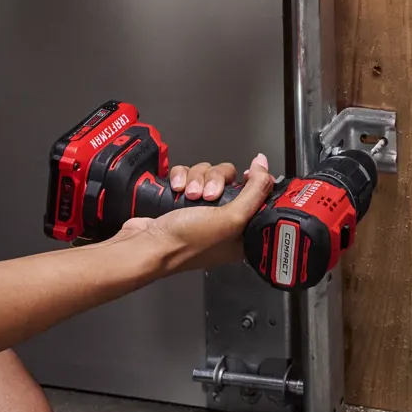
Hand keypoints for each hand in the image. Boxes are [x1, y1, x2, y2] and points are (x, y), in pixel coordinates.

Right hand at [111, 154, 274, 274]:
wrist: (146, 245)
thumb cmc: (188, 242)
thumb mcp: (231, 219)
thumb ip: (255, 191)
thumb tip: (264, 166)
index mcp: (241, 232)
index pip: (257, 196)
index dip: (252, 183)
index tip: (244, 177)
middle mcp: (223, 220)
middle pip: (229, 179)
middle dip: (215, 180)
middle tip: (207, 195)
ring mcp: (201, 210)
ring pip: (207, 174)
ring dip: (197, 179)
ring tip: (188, 194)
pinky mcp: (181, 200)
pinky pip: (187, 175)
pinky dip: (181, 177)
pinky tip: (176, 189)